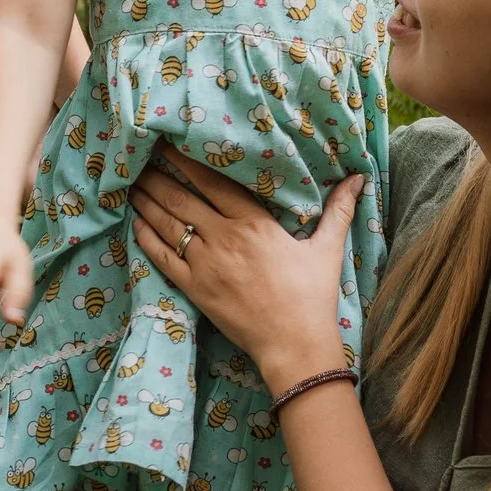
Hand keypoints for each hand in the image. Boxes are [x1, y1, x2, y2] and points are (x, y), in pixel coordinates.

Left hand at [131, 152, 359, 390]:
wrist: (294, 346)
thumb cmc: (312, 297)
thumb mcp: (328, 250)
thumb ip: (338, 211)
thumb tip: (358, 178)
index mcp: (254, 223)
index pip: (213, 182)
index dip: (187, 161)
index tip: (169, 144)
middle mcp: (225, 238)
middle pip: (181, 199)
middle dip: (158, 177)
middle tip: (140, 161)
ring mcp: (205, 265)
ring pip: (167, 225)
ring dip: (147, 203)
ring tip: (133, 186)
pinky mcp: (195, 289)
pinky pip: (162, 258)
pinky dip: (146, 239)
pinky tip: (136, 224)